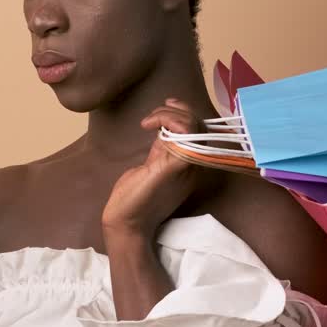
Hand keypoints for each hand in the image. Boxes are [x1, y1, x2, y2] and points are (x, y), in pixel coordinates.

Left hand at [102, 98, 204, 236]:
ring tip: (149, 121)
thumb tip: (163, 128)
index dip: (186, 112)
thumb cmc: (134, 197)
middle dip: (177, 110)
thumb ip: (162, 148)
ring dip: (170, 114)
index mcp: (190, 164)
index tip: (166, 105)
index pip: (200, 131)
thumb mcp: (152, 165)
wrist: (126, 221)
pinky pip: (184, 134)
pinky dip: (167, 120)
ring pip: (193, 125)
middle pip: (200, 125)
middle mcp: (194, 165)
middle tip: (152, 117)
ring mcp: (188, 165)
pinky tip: (149, 125)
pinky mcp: (177, 165)